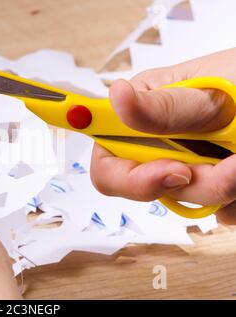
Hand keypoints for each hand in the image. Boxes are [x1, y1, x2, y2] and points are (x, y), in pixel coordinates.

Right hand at [90, 48, 235, 223]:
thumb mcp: (209, 91)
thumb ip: (165, 106)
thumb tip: (117, 98)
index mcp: (141, 110)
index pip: (107, 158)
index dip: (122, 174)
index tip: (168, 171)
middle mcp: (155, 141)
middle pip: (144, 188)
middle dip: (189, 182)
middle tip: (225, 168)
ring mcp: (181, 165)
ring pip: (184, 201)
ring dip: (219, 186)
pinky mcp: (207, 184)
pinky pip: (214, 210)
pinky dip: (233, 196)